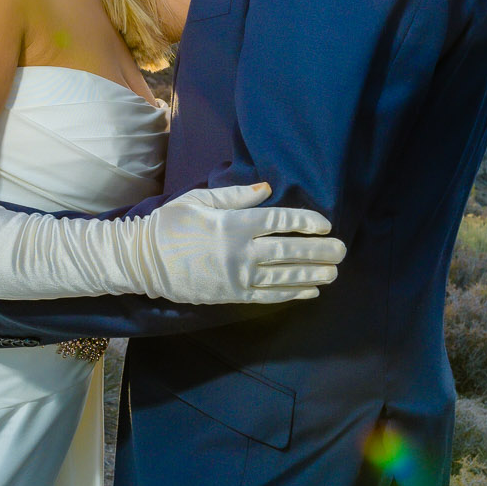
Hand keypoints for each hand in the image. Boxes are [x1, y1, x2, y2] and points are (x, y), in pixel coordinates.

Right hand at [143, 182, 345, 304]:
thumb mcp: (198, 200)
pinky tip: (310, 291)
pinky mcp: (232, 296)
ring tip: (334, 272)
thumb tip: (266, 189)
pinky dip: (292, 294)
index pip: (279, 221)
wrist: (144, 261)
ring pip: (284, 277)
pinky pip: (269, 296)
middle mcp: (240, 252)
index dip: (305, 222)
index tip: (325, 224)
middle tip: (342, 250)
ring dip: (312, 274)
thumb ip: (234, 196)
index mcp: (233, 224)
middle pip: (289, 251)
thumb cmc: (170, 225)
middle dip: (319, 251)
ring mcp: (237, 277)